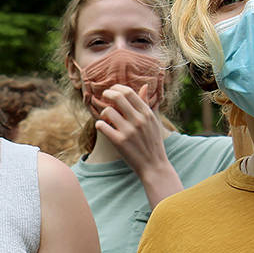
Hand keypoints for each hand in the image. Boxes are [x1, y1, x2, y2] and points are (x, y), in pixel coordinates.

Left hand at [95, 84, 182, 206]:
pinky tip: (103, 127)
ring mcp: (128, 131)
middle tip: (104, 97)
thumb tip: (145, 86)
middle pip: (117, 97)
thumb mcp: (154, 122)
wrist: (154, 166)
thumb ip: (148, 103)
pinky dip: (99, 125)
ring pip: (107, 111)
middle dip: (107, 94)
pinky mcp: (119, 142)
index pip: (128, 92)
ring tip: (106, 118)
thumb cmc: (153, 143)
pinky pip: (101, 125)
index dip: (116, 88)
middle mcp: (138, 120)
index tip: (112, 91)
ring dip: (103, 113)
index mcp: (147, 114)